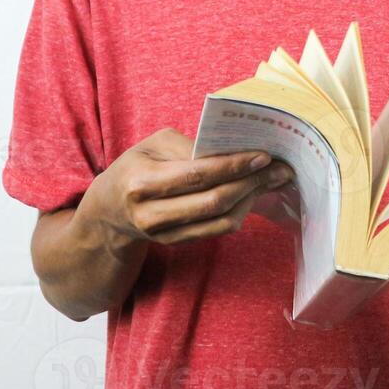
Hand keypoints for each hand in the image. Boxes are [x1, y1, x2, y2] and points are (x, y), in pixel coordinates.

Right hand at [85, 127, 293, 246]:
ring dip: (253, 199)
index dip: (233, 166)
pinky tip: (255, 194)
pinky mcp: (177, 243)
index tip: (263, 156)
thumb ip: (188, 145)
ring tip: (274, 179)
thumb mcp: (152, 145)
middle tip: (281, 168)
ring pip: (221, 220)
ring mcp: (165, 234)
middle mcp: (151, 212)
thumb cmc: (135, 167)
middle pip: (213, 200)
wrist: (107, 212)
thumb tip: (231, 151)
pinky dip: (241, 211)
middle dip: (252, 183)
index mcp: (142, 181)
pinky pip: (218, 230)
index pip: (197, 174)